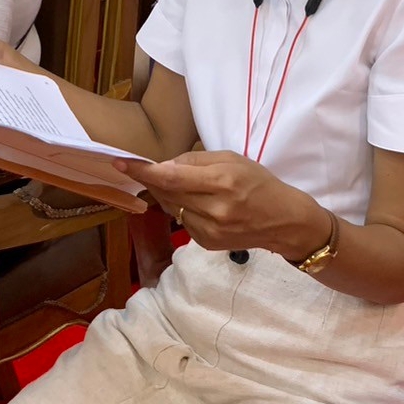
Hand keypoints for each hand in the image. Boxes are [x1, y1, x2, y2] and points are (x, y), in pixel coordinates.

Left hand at [119, 150, 328, 259]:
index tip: (121, 162)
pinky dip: (180, 207)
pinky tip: (194, 202)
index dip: (143, 170)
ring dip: (166, 193)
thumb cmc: (259, 184)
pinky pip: (181, 220)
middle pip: (167, 192)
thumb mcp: (233, 160)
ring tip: (180, 183)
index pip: (171, 177)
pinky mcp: (206, 243)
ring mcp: (209, 231)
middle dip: (152, 179)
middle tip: (146, 167)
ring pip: (170, 207)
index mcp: (222, 183)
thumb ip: (196, 161)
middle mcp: (213, 210)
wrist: (283, 222)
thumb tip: (164, 165)